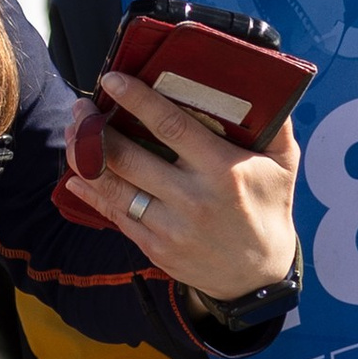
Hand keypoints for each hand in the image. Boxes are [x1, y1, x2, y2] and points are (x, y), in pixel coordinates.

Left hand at [59, 72, 299, 301]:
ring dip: (85, 157)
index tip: (113, 80)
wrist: (257, 278)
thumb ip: (275, 124)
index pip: (170, 127)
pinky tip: (76, 175)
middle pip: (128, 156)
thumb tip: (264, 81)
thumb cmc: (268, 210)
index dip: (137, 100)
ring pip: (113, 187)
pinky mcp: (155, 247)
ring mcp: (170, 227)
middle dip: (96, 128)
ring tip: (74, 134)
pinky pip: (114, 215)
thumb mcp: (283, 165)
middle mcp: (192, 198)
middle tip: (83, 107)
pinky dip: (90, 193)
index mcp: (222, 170)